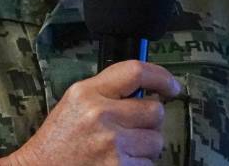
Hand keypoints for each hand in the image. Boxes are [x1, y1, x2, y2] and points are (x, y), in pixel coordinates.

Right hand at [0, 60, 181, 165]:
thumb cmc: (57, 142)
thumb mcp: (74, 104)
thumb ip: (106, 92)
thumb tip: (144, 89)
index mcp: (87, 93)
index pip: (135, 71)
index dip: (162, 77)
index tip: (172, 86)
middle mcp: (101, 115)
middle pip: (155, 110)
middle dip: (150, 122)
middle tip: (135, 129)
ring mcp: (112, 144)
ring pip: (156, 141)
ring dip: (146, 147)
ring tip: (123, 150)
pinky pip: (149, 165)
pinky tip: (119, 164)